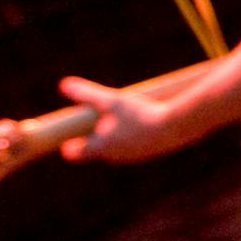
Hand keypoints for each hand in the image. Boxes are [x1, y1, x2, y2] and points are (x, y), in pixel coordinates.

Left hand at [56, 77, 186, 162]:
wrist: (177, 127)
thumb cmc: (141, 114)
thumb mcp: (112, 100)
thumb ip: (88, 95)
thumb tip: (62, 84)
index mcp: (101, 146)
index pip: (76, 153)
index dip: (70, 146)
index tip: (66, 139)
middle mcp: (115, 155)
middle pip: (98, 148)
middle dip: (96, 135)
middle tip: (97, 118)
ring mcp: (133, 156)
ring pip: (117, 147)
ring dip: (116, 135)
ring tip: (123, 117)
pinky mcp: (150, 152)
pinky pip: (134, 145)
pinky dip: (133, 136)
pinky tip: (142, 122)